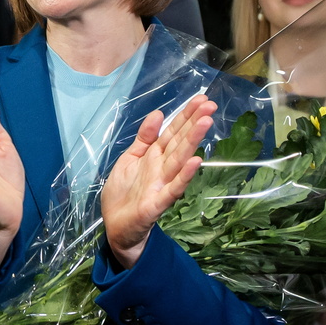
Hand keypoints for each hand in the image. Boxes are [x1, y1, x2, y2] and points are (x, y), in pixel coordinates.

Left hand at [101, 95, 215, 268]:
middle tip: (210, 105)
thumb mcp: (130, 159)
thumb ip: (144, 138)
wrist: (115, 226)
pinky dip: (184, 175)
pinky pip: (173, 187)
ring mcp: (162, 184)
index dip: (186, 115)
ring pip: (180, 159)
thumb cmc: (123, 192)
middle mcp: (162, 167)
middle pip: (180, 141)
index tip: (201, 99)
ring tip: (206, 123)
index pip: (173, 131)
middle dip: (194, 123)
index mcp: (155, 155)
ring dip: (193, 141)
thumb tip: (158, 113)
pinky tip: (196, 161)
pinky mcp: (157, 203)